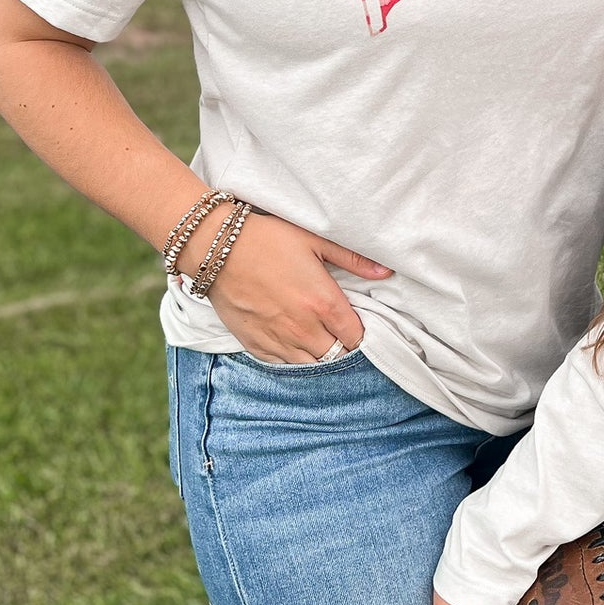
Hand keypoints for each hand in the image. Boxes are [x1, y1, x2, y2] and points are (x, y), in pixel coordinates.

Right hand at [193, 212, 391, 361]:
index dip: (361, 333)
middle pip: (336, 355)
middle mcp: (303, 328)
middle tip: (340, 333)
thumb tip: (386, 273)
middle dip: (343, 347)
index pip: (356, 337)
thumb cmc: (269, 239)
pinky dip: (293, 357)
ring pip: (311, 365)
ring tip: (318, 338)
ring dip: (319, 355)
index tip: (358, 325)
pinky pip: (283, 365)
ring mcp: (278, 340)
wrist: (217, 249)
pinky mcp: (256, 345)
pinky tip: (294, 342)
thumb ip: (353, 260)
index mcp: (323, 303)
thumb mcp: (315, 240)